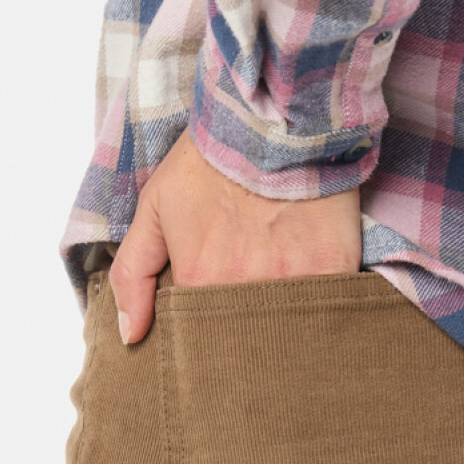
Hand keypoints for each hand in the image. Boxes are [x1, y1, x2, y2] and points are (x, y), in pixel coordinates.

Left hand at [110, 130, 362, 344]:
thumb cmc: (212, 161)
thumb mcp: (155, 208)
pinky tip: (312, 297)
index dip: (202, 336)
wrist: (272, 121)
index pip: (197, 338)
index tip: (209, 330)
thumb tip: (130, 334)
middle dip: (242, 343)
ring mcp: (293, 282)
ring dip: (280, 328)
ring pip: (286, 332)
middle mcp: (245, 288)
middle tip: (244, 320)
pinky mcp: (334, 270)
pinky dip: (320, 312)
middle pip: (244, 341)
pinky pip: (327, 310)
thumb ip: (133, 274)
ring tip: (276, 308)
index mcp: (200, 280)